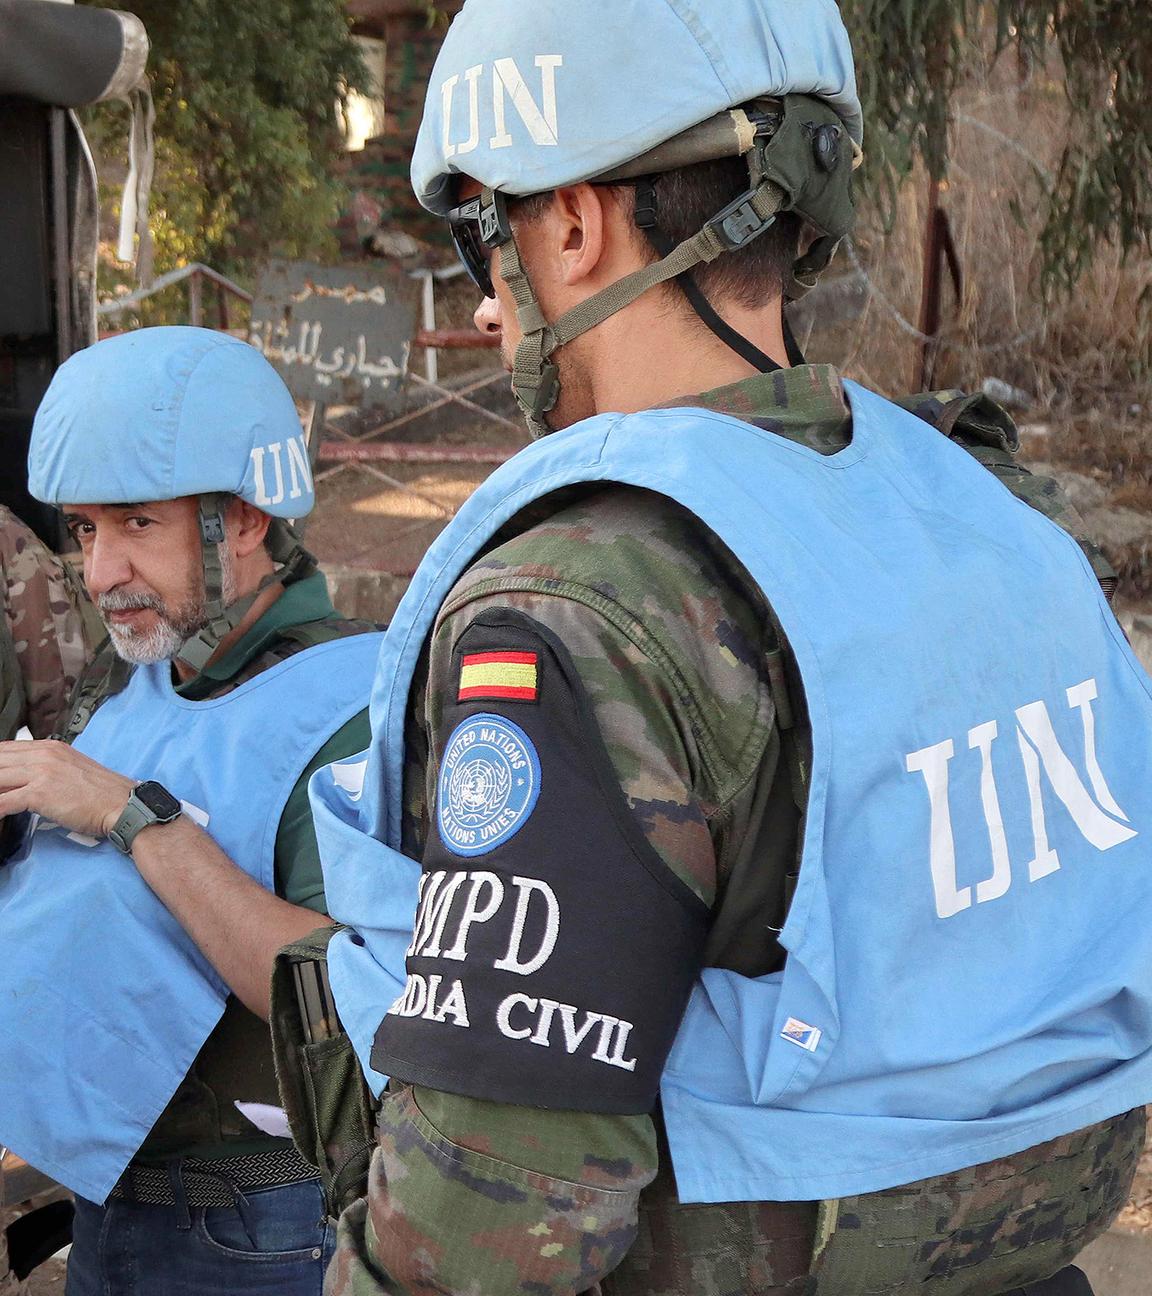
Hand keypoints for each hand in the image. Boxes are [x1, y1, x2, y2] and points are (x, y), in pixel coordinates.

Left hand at [0, 740, 135, 838]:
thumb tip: (21, 782)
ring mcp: (41, 772)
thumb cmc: (102, 794)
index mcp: (51, 747)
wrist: (123, 805)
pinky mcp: (40, 793)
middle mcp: (44, 754)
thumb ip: (46, 769)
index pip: (6, 749)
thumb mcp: (71, 770)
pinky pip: (3, 801)